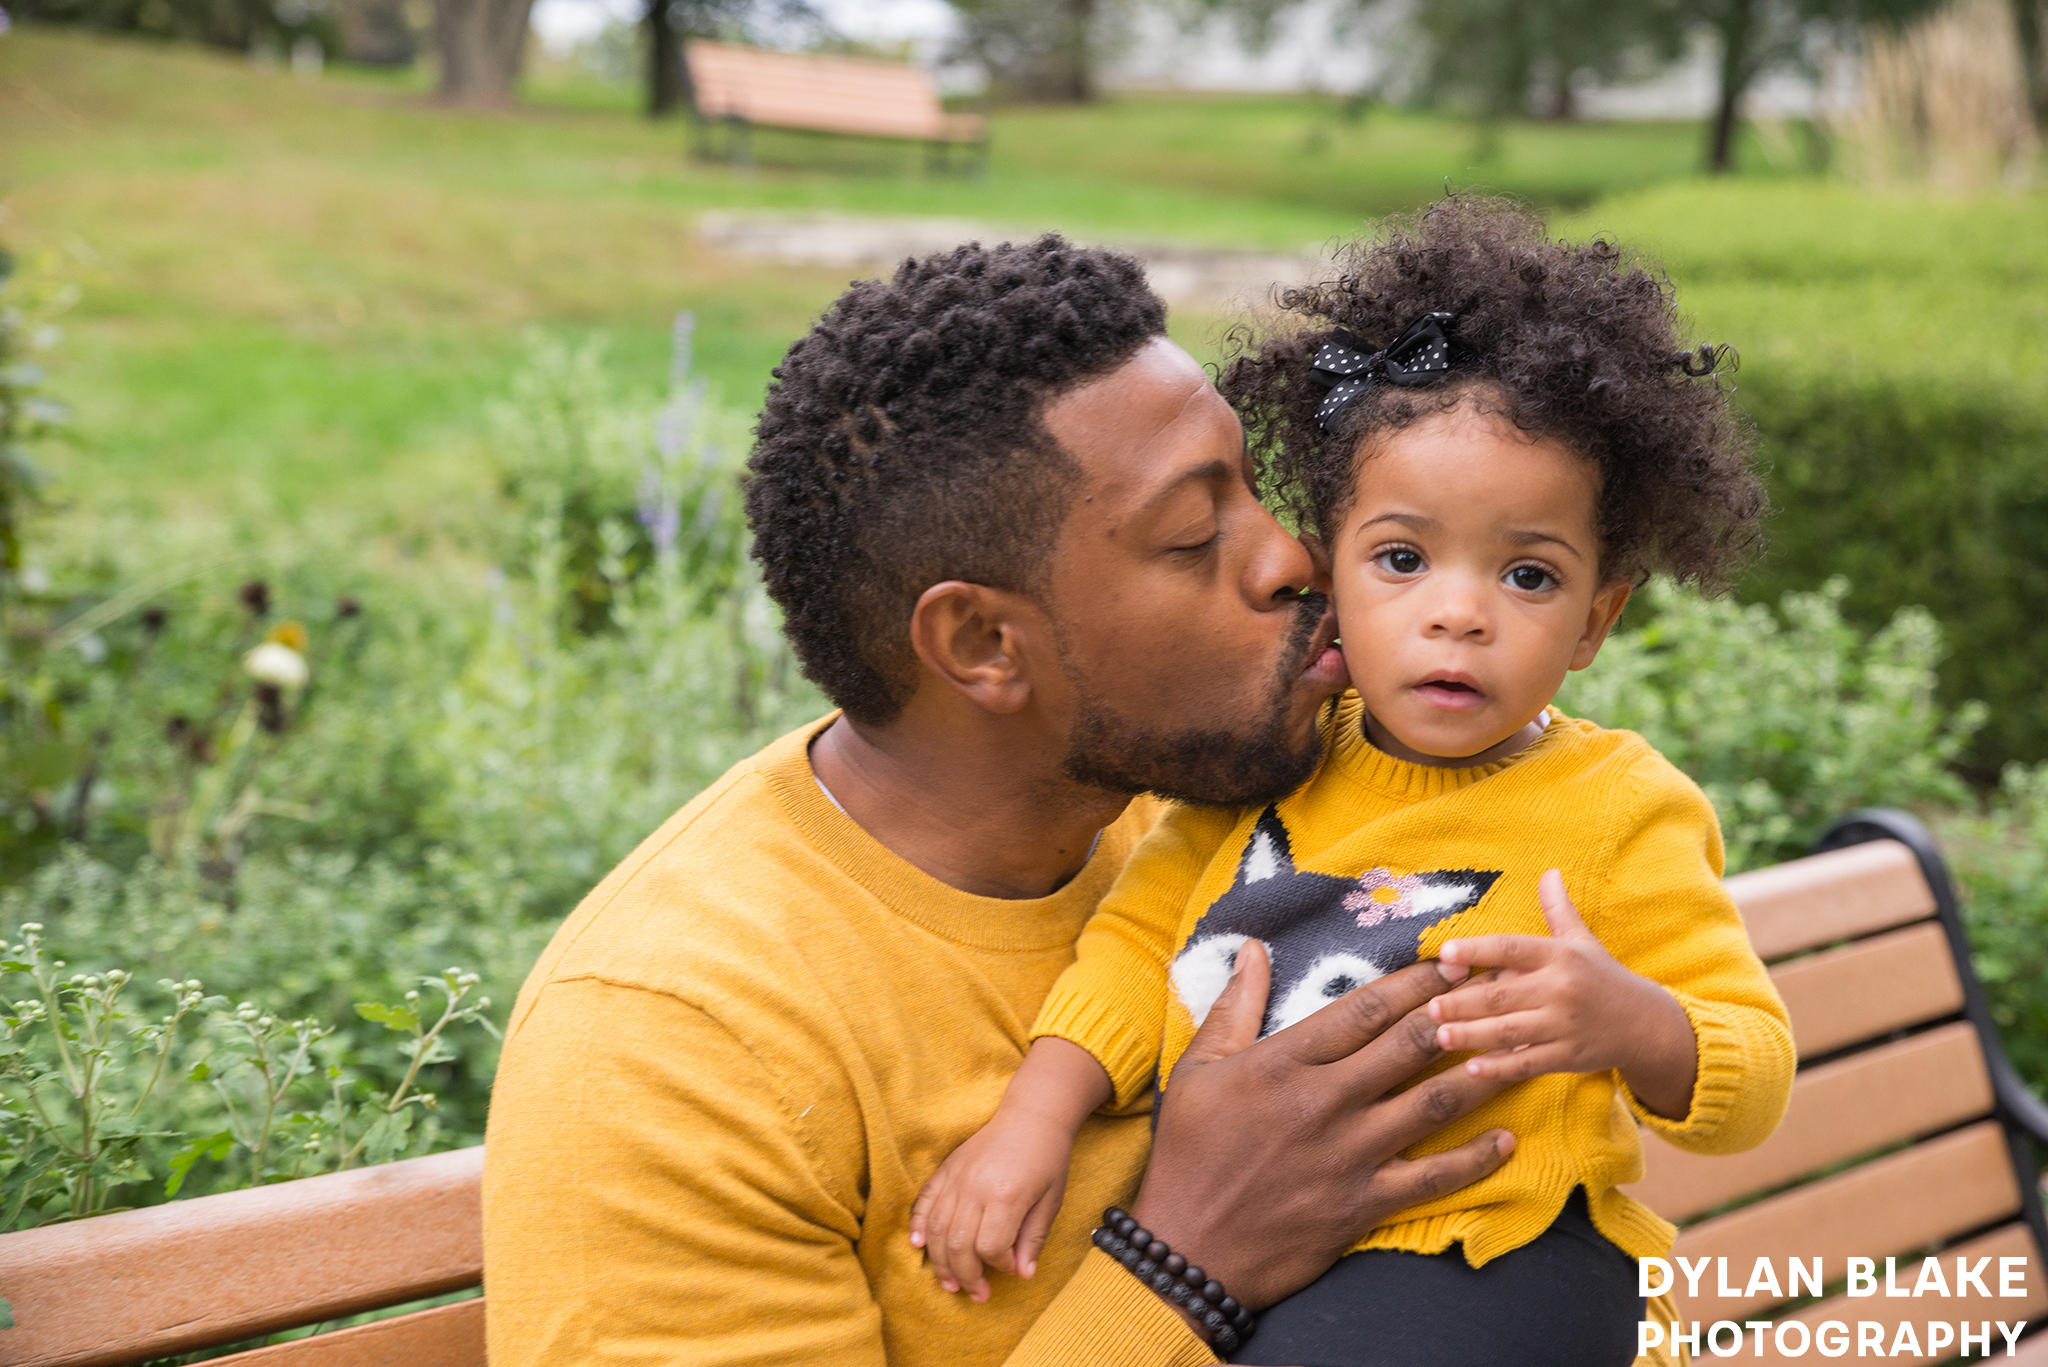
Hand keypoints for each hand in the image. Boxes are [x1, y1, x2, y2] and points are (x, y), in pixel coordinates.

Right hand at [909, 1107, 1072, 1301]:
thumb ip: (1034, 1238)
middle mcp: (976, 1187)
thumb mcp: (1051, 1200)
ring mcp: (957, 1177)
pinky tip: (918, 1245)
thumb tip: (1023, 1274)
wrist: (1031, 1115)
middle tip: (978, 1294)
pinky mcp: (947, 1168)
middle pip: (959, 1244)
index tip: (1012, 1267)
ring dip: (941, 1261)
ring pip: (938, 1229)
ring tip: (950, 1283)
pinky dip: (919, 1225)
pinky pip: (925, 1201)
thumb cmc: (1048, 1158)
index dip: (1000, 1266)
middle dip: (968, 1276)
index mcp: (1006, 1196)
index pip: (991, 1247)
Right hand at [1126, 939, 1516, 1315]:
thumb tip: (1253, 949)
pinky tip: (1505, 1140)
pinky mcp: (1363, 1204)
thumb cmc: (1188, 1152)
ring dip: (1479, 1074)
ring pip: (1432, 1104)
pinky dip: (1475, 1159)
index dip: (1415, 981)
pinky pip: (1433, 1178)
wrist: (1187, 1246)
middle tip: (1497, 989)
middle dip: (1459, 1011)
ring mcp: (1348, 1154)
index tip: (1451, 962)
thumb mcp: (1196, 1069)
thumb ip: (1233, 1006)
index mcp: (1284, 1061)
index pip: (1364, 1009)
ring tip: (1515, 1051)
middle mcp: (1324, 1101)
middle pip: (1409, 1045)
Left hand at [1431, 868, 1697, 1118]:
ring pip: (1510, 1031)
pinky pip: (1528, 1063)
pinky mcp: (1568, 1057)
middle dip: (1463, 1002)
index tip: (1444, 953)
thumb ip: (1558, 909)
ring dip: (1471, 1035)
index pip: (1512, 949)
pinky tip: (1472, 1069)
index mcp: (1560, 956)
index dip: (1478, 950)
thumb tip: (1548, 871)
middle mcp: (1561, 989)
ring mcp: (1565, 1026)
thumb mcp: (1582, 941)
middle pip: (1502, 995)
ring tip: (1439, 1036)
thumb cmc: (1603, 978)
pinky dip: (1499, 1068)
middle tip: (1429, 1007)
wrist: (1647, 1025)